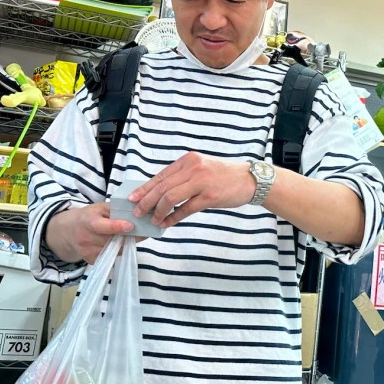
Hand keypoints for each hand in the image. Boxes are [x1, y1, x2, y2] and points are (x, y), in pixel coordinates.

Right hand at [47, 202, 133, 263]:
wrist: (69, 232)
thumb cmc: (88, 216)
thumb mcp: (99, 208)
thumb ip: (115, 209)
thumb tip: (134, 212)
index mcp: (88, 222)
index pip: (103, 226)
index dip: (117, 227)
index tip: (131, 226)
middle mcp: (87, 238)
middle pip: (112, 240)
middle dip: (129, 235)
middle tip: (141, 230)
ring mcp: (88, 251)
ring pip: (115, 249)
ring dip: (126, 243)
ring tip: (131, 235)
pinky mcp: (92, 260)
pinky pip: (112, 256)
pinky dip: (119, 249)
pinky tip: (118, 242)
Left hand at [128, 152, 254, 228]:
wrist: (249, 180)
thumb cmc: (225, 175)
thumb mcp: (202, 167)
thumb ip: (184, 176)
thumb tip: (161, 191)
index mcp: (188, 160)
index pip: (161, 175)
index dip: (145, 188)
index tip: (133, 198)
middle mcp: (193, 168)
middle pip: (162, 187)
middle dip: (147, 201)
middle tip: (138, 212)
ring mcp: (201, 182)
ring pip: (171, 198)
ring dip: (159, 211)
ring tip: (153, 220)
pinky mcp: (209, 197)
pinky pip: (185, 209)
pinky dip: (174, 218)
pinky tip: (168, 223)